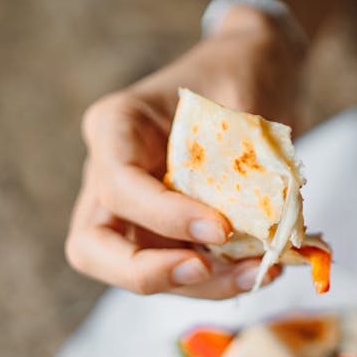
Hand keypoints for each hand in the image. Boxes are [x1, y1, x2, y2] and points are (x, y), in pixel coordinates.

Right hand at [66, 8, 299, 297]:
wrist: (255, 73)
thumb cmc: (242, 70)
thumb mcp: (246, 94)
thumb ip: (245, 154)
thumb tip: (265, 220)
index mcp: (117, 126)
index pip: (117, 184)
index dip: (163, 215)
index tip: (222, 227)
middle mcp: (112, 174)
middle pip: (91, 247)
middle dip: (144, 273)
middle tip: (203, 269)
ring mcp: (135, 211)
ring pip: (138, 272)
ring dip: (199, 286)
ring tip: (260, 271)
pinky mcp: (167, 234)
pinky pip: (181, 271)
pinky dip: (219, 281)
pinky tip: (261, 269)